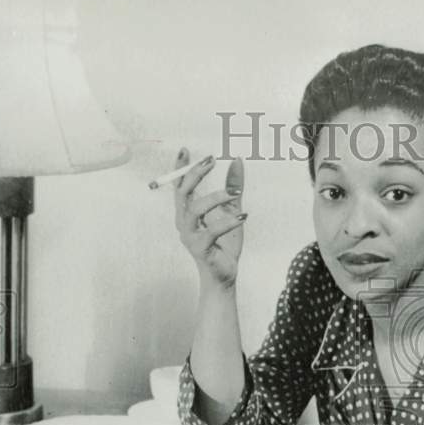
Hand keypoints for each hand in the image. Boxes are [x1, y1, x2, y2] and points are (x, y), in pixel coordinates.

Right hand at [174, 149, 245, 288]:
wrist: (224, 275)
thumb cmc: (224, 244)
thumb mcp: (231, 211)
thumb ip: (233, 187)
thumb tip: (238, 160)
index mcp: (187, 213)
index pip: (179, 186)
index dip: (180, 167)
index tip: (186, 149)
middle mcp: (183, 223)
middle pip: (183, 193)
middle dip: (195, 174)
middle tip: (211, 160)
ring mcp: (190, 236)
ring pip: (195, 210)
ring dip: (214, 197)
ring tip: (233, 194)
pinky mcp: (200, 249)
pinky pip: (212, 231)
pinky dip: (227, 222)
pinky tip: (243, 217)